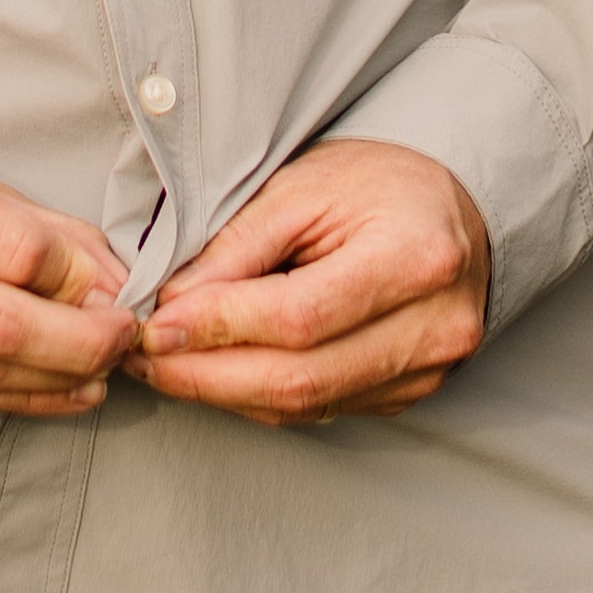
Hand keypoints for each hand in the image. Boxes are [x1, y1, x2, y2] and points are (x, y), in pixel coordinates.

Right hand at [0, 137, 134, 422]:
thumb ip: (27, 223)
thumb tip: (112, 277)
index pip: (12, 247)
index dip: (79, 280)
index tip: (114, 289)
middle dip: (80, 343)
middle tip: (122, 340)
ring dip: (55, 381)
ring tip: (99, 371)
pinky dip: (14, 402)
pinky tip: (55, 392)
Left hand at [128, 140, 489, 426]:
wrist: (448, 208)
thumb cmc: (376, 184)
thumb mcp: (303, 186)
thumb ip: (237, 247)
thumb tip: (170, 307)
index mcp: (416, 258)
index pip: (300, 315)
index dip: (220, 327)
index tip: (155, 325)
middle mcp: (434, 327)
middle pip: (301, 377)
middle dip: (207, 375)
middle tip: (144, 357)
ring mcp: (427, 371)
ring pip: (305, 404)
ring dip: (225, 392)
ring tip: (167, 364)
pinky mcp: (410, 395)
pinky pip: (320, 408)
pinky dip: (259, 396)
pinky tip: (219, 372)